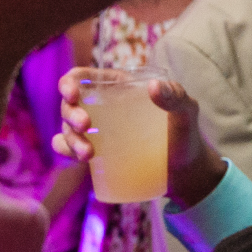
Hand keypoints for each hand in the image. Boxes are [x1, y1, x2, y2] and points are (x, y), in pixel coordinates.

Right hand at [50, 68, 226, 207]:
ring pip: (67, 128)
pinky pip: (69, 148)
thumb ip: (176, 96)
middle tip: (85, 126)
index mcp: (118, 88)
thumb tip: (153, 87)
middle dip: (69, 113)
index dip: (69, 82)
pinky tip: (77, 157)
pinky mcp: (96, 153)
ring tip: (88, 154)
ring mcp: (98, 131)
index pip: (83, 77)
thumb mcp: (186, 113)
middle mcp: (102, 107)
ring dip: (68, 138)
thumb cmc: (186, 136)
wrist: (186, 174)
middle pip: (70, 104)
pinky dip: (65, 150)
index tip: (71, 93)